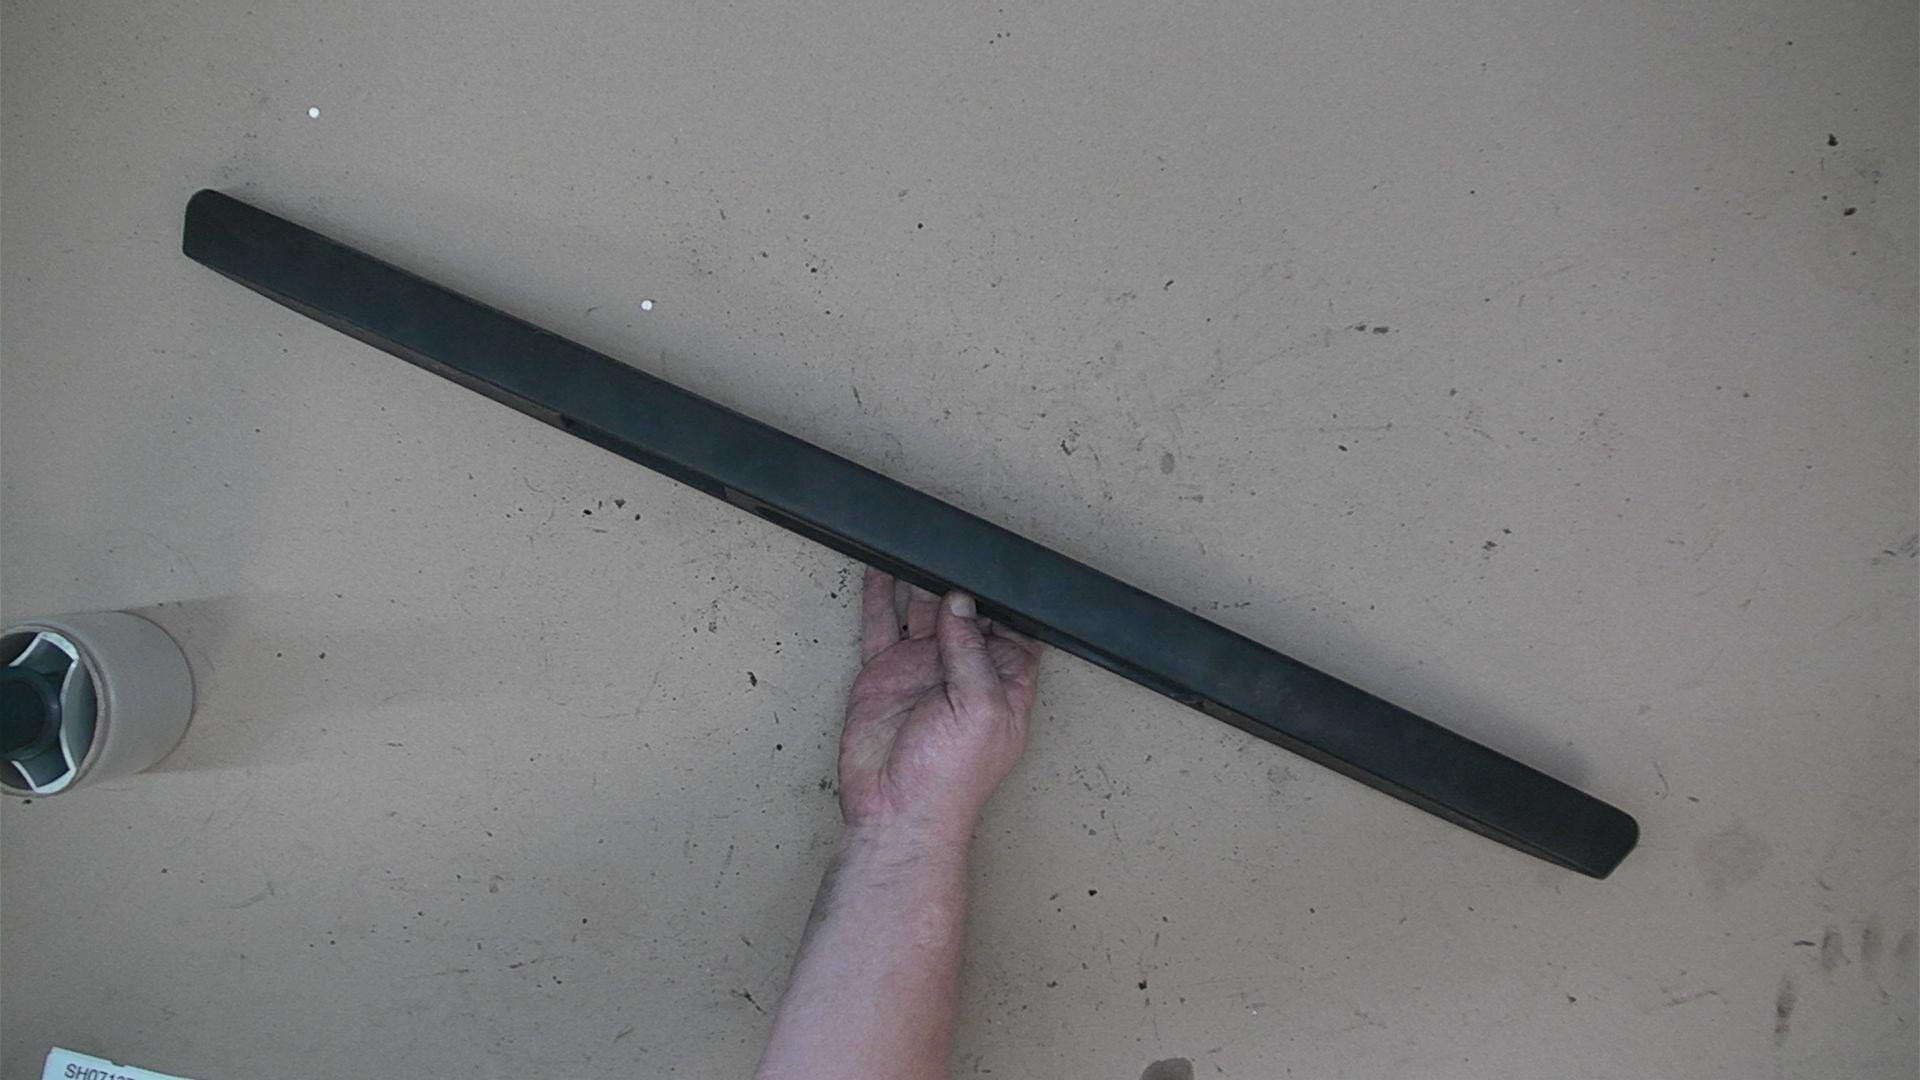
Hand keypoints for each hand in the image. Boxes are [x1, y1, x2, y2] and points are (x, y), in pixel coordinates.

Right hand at [837, 568, 1043, 838]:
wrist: (895, 811)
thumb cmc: (951, 778)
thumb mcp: (981, 711)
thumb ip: (972, 653)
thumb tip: (961, 605)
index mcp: (1003, 683)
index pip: (1013, 630)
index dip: (1006, 603)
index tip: (998, 569)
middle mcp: (963, 672)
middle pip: (968, 613)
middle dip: (963, 582)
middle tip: (955, 545)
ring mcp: (922, 668)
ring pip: (925, 610)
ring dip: (924, 581)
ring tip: (921, 544)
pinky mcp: (884, 671)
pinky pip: (882, 623)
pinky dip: (880, 594)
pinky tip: (881, 567)